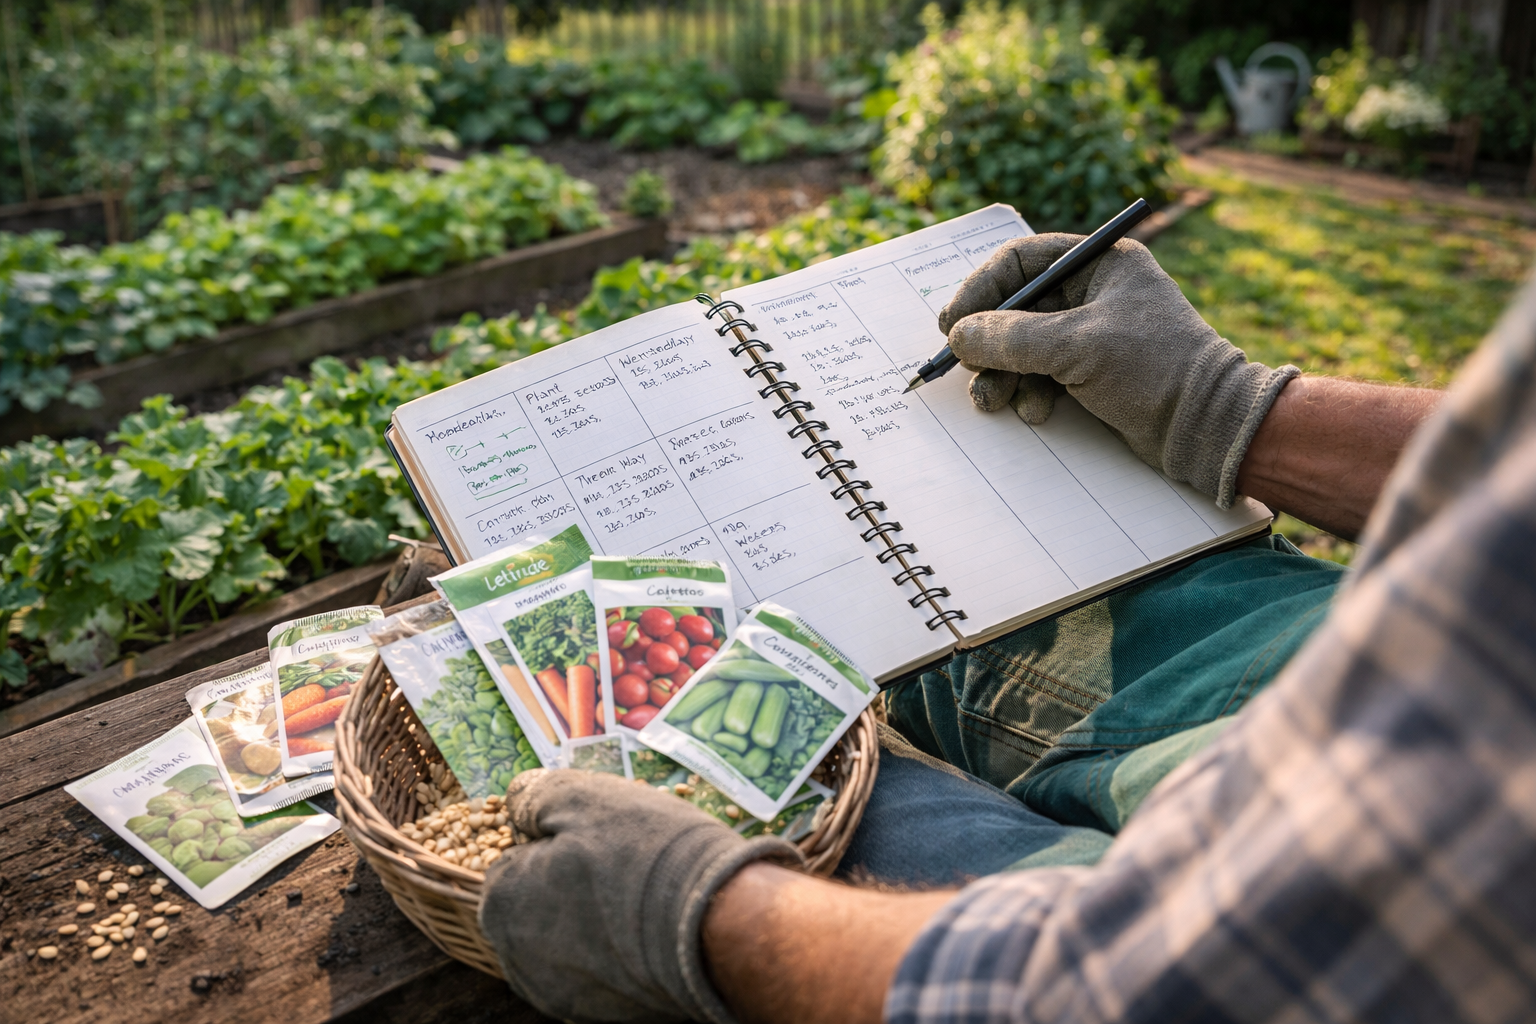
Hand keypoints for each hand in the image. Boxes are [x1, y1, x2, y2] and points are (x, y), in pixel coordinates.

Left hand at [478, 769, 804, 1023]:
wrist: (720, 925)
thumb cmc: (646, 854)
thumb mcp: (583, 798)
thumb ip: (534, 795)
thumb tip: (517, 799)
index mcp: (501, 904)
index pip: (515, 859)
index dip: (557, 840)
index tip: (599, 836)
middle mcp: (517, 960)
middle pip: (538, 903)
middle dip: (569, 882)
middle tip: (622, 862)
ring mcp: (561, 994)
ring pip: (567, 939)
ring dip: (592, 918)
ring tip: (640, 896)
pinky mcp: (603, 1014)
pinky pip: (598, 970)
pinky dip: (617, 951)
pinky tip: (651, 931)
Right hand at [938, 233, 1297, 506]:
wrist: (1207, 427)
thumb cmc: (1155, 370)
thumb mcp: (1077, 345)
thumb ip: (1012, 337)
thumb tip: (958, 335)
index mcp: (1100, 263)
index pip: (1021, 260)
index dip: (981, 289)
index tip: (952, 322)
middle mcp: (1094, 292)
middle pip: (1017, 307)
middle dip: (990, 343)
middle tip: (966, 368)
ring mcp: (1092, 334)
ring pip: (1024, 347)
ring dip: (1003, 375)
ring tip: (993, 400)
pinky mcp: (1092, 373)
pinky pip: (1042, 376)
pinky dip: (1030, 393)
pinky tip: (1035, 412)